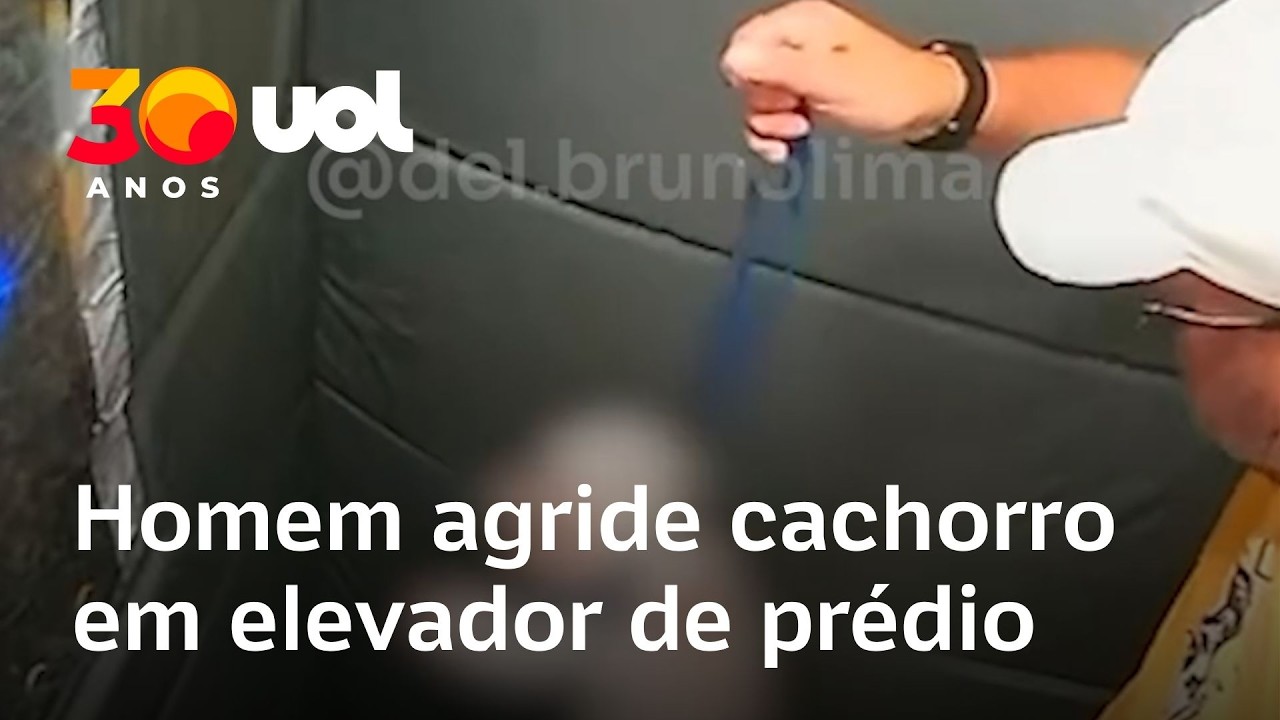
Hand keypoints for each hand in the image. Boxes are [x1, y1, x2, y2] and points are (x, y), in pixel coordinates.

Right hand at [720, 0, 966, 160]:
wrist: (927, 110)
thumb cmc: (892, 91)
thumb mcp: (830, 81)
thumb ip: (778, 70)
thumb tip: (733, 61)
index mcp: (802, 23)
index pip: (742, 47)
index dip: (750, 80)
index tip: (777, 98)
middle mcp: (798, 40)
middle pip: (746, 73)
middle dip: (762, 104)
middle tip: (795, 114)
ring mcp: (802, 66)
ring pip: (757, 97)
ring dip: (770, 122)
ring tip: (801, 126)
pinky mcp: (808, 90)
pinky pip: (773, 110)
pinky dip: (776, 130)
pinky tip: (791, 140)